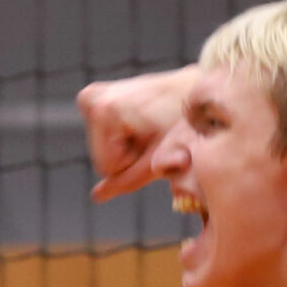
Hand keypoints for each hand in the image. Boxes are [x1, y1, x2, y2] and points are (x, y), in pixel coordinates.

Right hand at [78, 69, 194, 201]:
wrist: (194, 89)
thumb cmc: (183, 123)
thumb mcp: (158, 158)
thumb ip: (126, 180)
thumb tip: (96, 197)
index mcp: (104, 111)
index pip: (106, 167)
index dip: (133, 164)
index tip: (154, 145)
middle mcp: (92, 99)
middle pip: (102, 157)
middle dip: (129, 155)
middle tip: (155, 137)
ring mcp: (91, 95)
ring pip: (103, 148)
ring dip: (128, 145)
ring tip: (151, 128)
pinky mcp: (95, 95)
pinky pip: (103, 134)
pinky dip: (124, 134)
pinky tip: (143, 122)